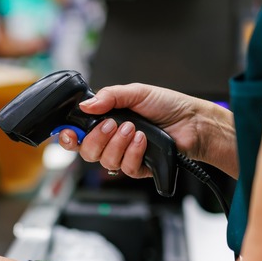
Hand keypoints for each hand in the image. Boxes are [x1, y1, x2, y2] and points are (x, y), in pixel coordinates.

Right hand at [57, 83, 236, 178]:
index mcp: (105, 121)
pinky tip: (143, 140)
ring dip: (118, 144)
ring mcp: (124, 155)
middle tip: (112, 124)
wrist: (193, 122)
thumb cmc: (168, 105)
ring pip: (105, 161)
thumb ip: (108, 96)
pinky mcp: (139, 168)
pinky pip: (125, 168)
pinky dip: (133, 152)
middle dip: (97, 138)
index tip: (69, 134)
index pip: (77, 134)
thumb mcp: (136, 92)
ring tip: (134, 129)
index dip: (67, 137)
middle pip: (86, 151)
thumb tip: (85, 106)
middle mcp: (112, 140)